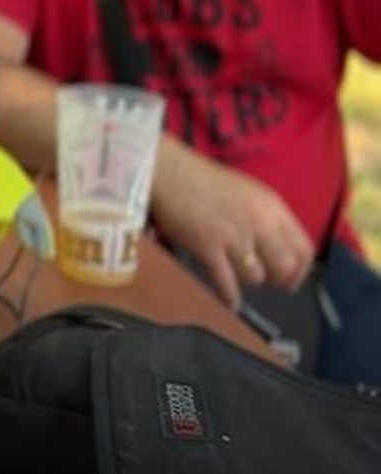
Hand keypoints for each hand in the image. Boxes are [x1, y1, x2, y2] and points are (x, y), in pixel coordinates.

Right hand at [150, 142, 314, 308]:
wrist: (170, 172)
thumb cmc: (206, 181)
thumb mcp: (250, 192)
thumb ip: (268, 218)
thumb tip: (279, 248)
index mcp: (273, 207)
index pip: (303, 249)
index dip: (300, 271)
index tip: (290, 280)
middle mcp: (258, 222)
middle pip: (284, 267)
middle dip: (278, 280)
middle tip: (267, 282)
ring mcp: (232, 235)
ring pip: (256, 277)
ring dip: (249, 281)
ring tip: (239, 275)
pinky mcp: (207, 246)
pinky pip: (226, 282)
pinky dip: (230, 297)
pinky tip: (229, 302)